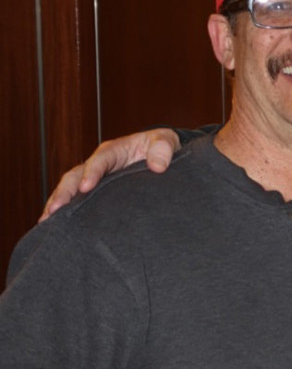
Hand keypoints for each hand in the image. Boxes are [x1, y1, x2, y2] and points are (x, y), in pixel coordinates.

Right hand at [40, 128, 180, 221]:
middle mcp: (99, 164)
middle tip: (55, 209)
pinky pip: (77, 200)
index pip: (100, 160)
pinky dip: (65, 212)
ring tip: (46, 222)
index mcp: (114, 150)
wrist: (162, 154)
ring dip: (58, 203)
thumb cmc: (162, 147)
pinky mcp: (97, 192)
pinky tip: (55, 227)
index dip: (92, 172)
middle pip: (75, 175)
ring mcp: (95, 178)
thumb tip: (158, 167)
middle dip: (64, 192)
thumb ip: (163, 149)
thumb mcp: (167, 141)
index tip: (86, 187)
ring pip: (70, 189)